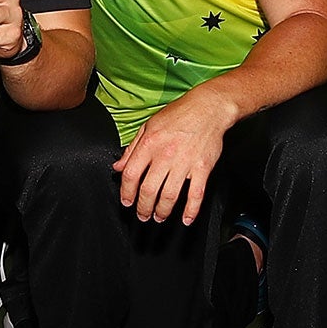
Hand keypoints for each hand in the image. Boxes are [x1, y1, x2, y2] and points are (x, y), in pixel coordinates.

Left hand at [114, 88, 236, 224]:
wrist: (208, 108)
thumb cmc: (178, 114)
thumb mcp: (148, 125)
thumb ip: (132, 149)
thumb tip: (118, 166)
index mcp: (149, 144)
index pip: (131, 175)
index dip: (126, 192)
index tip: (127, 202)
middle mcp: (165, 155)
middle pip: (148, 190)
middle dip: (143, 207)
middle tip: (142, 215)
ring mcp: (185, 163)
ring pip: (170, 196)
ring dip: (162, 211)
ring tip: (159, 217)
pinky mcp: (203, 168)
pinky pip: (196, 194)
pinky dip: (191, 210)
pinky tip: (186, 219)